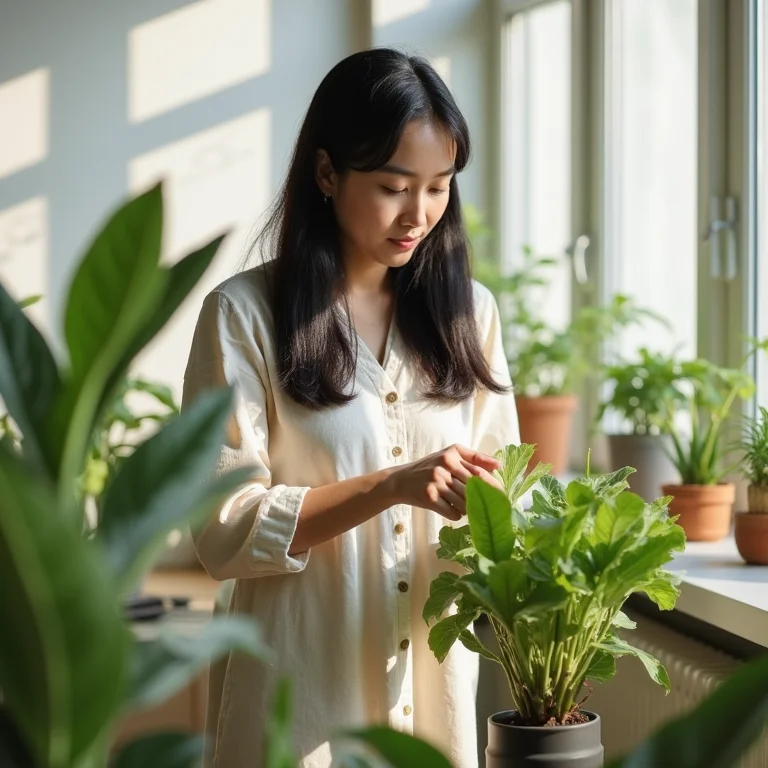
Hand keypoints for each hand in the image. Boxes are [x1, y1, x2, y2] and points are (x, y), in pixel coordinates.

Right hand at [387, 444, 502, 520]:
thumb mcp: (448, 455)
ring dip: (468, 509)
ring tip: (465, 507)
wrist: (399, 481)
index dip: (493, 485)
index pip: (478, 472)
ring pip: (464, 503)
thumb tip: (498, 465)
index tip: (503, 495)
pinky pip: (453, 513)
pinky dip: (456, 515)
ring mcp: (436, 482)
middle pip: (473, 489)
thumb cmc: (428, 468)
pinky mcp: (429, 498)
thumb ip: (473, 458)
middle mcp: (444, 467)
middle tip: (491, 509)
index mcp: (451, 455)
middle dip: (484, 500)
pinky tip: (451, 510)